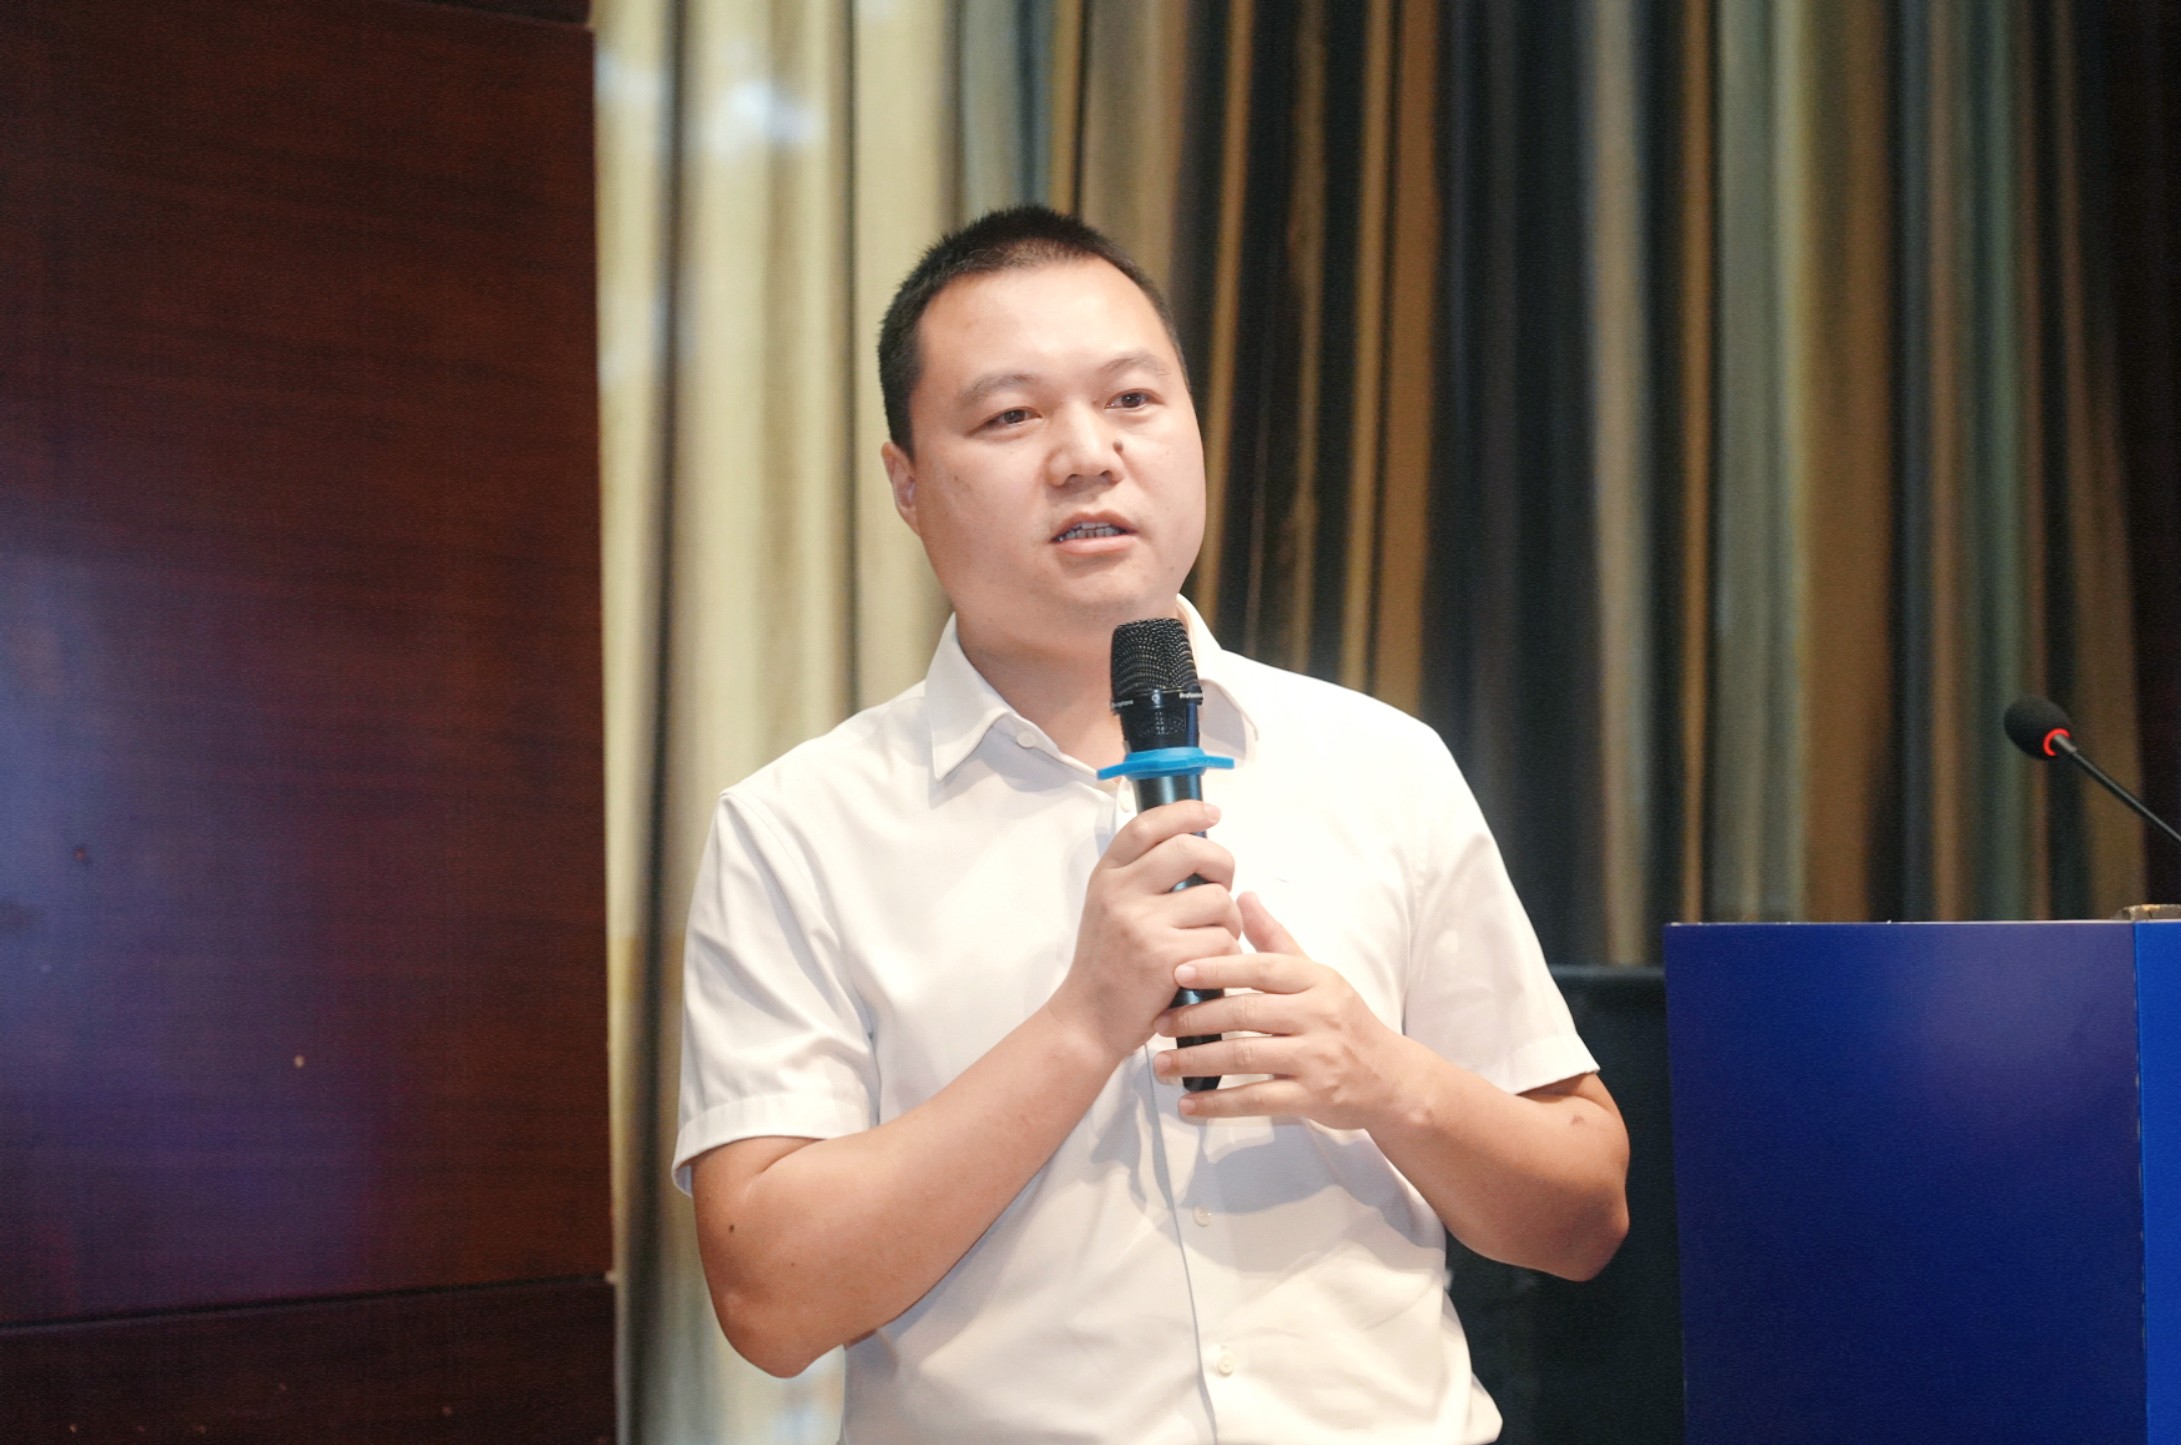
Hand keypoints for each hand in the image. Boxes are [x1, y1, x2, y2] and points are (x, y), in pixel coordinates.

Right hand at [1048, 799, 1242, 1062]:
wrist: (1089, 1019)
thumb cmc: (1109, 965)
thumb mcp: (1111, 907)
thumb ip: (1142, 876)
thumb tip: (1195, 843)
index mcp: (1108, 876)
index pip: (1148, 825)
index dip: (1185, 811)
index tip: (1211, 813)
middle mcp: (1121, 893)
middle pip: (1191, 850)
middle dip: (1222, 864)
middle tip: (1222, 885)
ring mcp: (1142, 924)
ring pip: (1217, 900)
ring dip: (1228, 921)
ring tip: (1211, 938)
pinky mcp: (1165, 957)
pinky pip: (1222, 941)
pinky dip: (1226, 954)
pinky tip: (1207, 966)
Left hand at [1153, 892, 1403, 1129]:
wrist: (1390, 1078)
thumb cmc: (1344, 1021)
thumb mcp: (1317, 976)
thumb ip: (1275, 940)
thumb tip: (1242, 896)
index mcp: (1315, 981)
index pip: (1261, 969)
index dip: (1217, 968)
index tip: (1176, 971)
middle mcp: (1318, 1016)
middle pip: (1246, 1013)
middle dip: (1196, 1018)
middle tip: (1159, 1023)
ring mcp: (1316, 1058)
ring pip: (1245, 1057)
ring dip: (1197, 1061)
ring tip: (1162, 1064)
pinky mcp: (1312, 1097)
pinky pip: (1257, 1100)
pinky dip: (1218, 1104)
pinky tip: (1188, 1104)